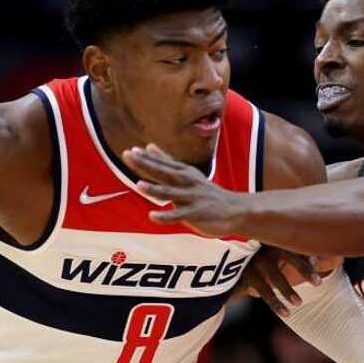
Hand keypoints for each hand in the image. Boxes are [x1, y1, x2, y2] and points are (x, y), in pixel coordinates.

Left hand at [122, 144, 248, 236]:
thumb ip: (166, 162)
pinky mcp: (196, 213)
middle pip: (163, 173)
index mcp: (183, 173)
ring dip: (155, 189)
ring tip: (138, 185)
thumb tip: (148, 146)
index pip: (161, 163)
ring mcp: (192, 197)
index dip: (145, 158)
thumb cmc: (206, 192)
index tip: (129, 151)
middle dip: (146, 165)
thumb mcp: (187, 173)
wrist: (235, 209)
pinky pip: (178, 215)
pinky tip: (152, 216)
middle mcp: (187, 182)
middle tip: (129, 156)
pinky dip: (166, 215)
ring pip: (170, 193)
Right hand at [239, 247, 340, 315]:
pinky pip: (262, 292)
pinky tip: (287, 314)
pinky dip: (275, 304)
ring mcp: (252, 261)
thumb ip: (301, 250)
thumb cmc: (265, 257)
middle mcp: (263, 246)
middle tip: (319, 283)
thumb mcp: (279, 250)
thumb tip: (336, 254)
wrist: (229, 265)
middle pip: (285, 254)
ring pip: (273, 276)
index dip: (307, 249)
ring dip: (287, 290)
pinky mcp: (244, 277)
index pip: (294, 241)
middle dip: (302, 269)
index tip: (322, 260)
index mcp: (275, 237)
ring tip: (299, 303)